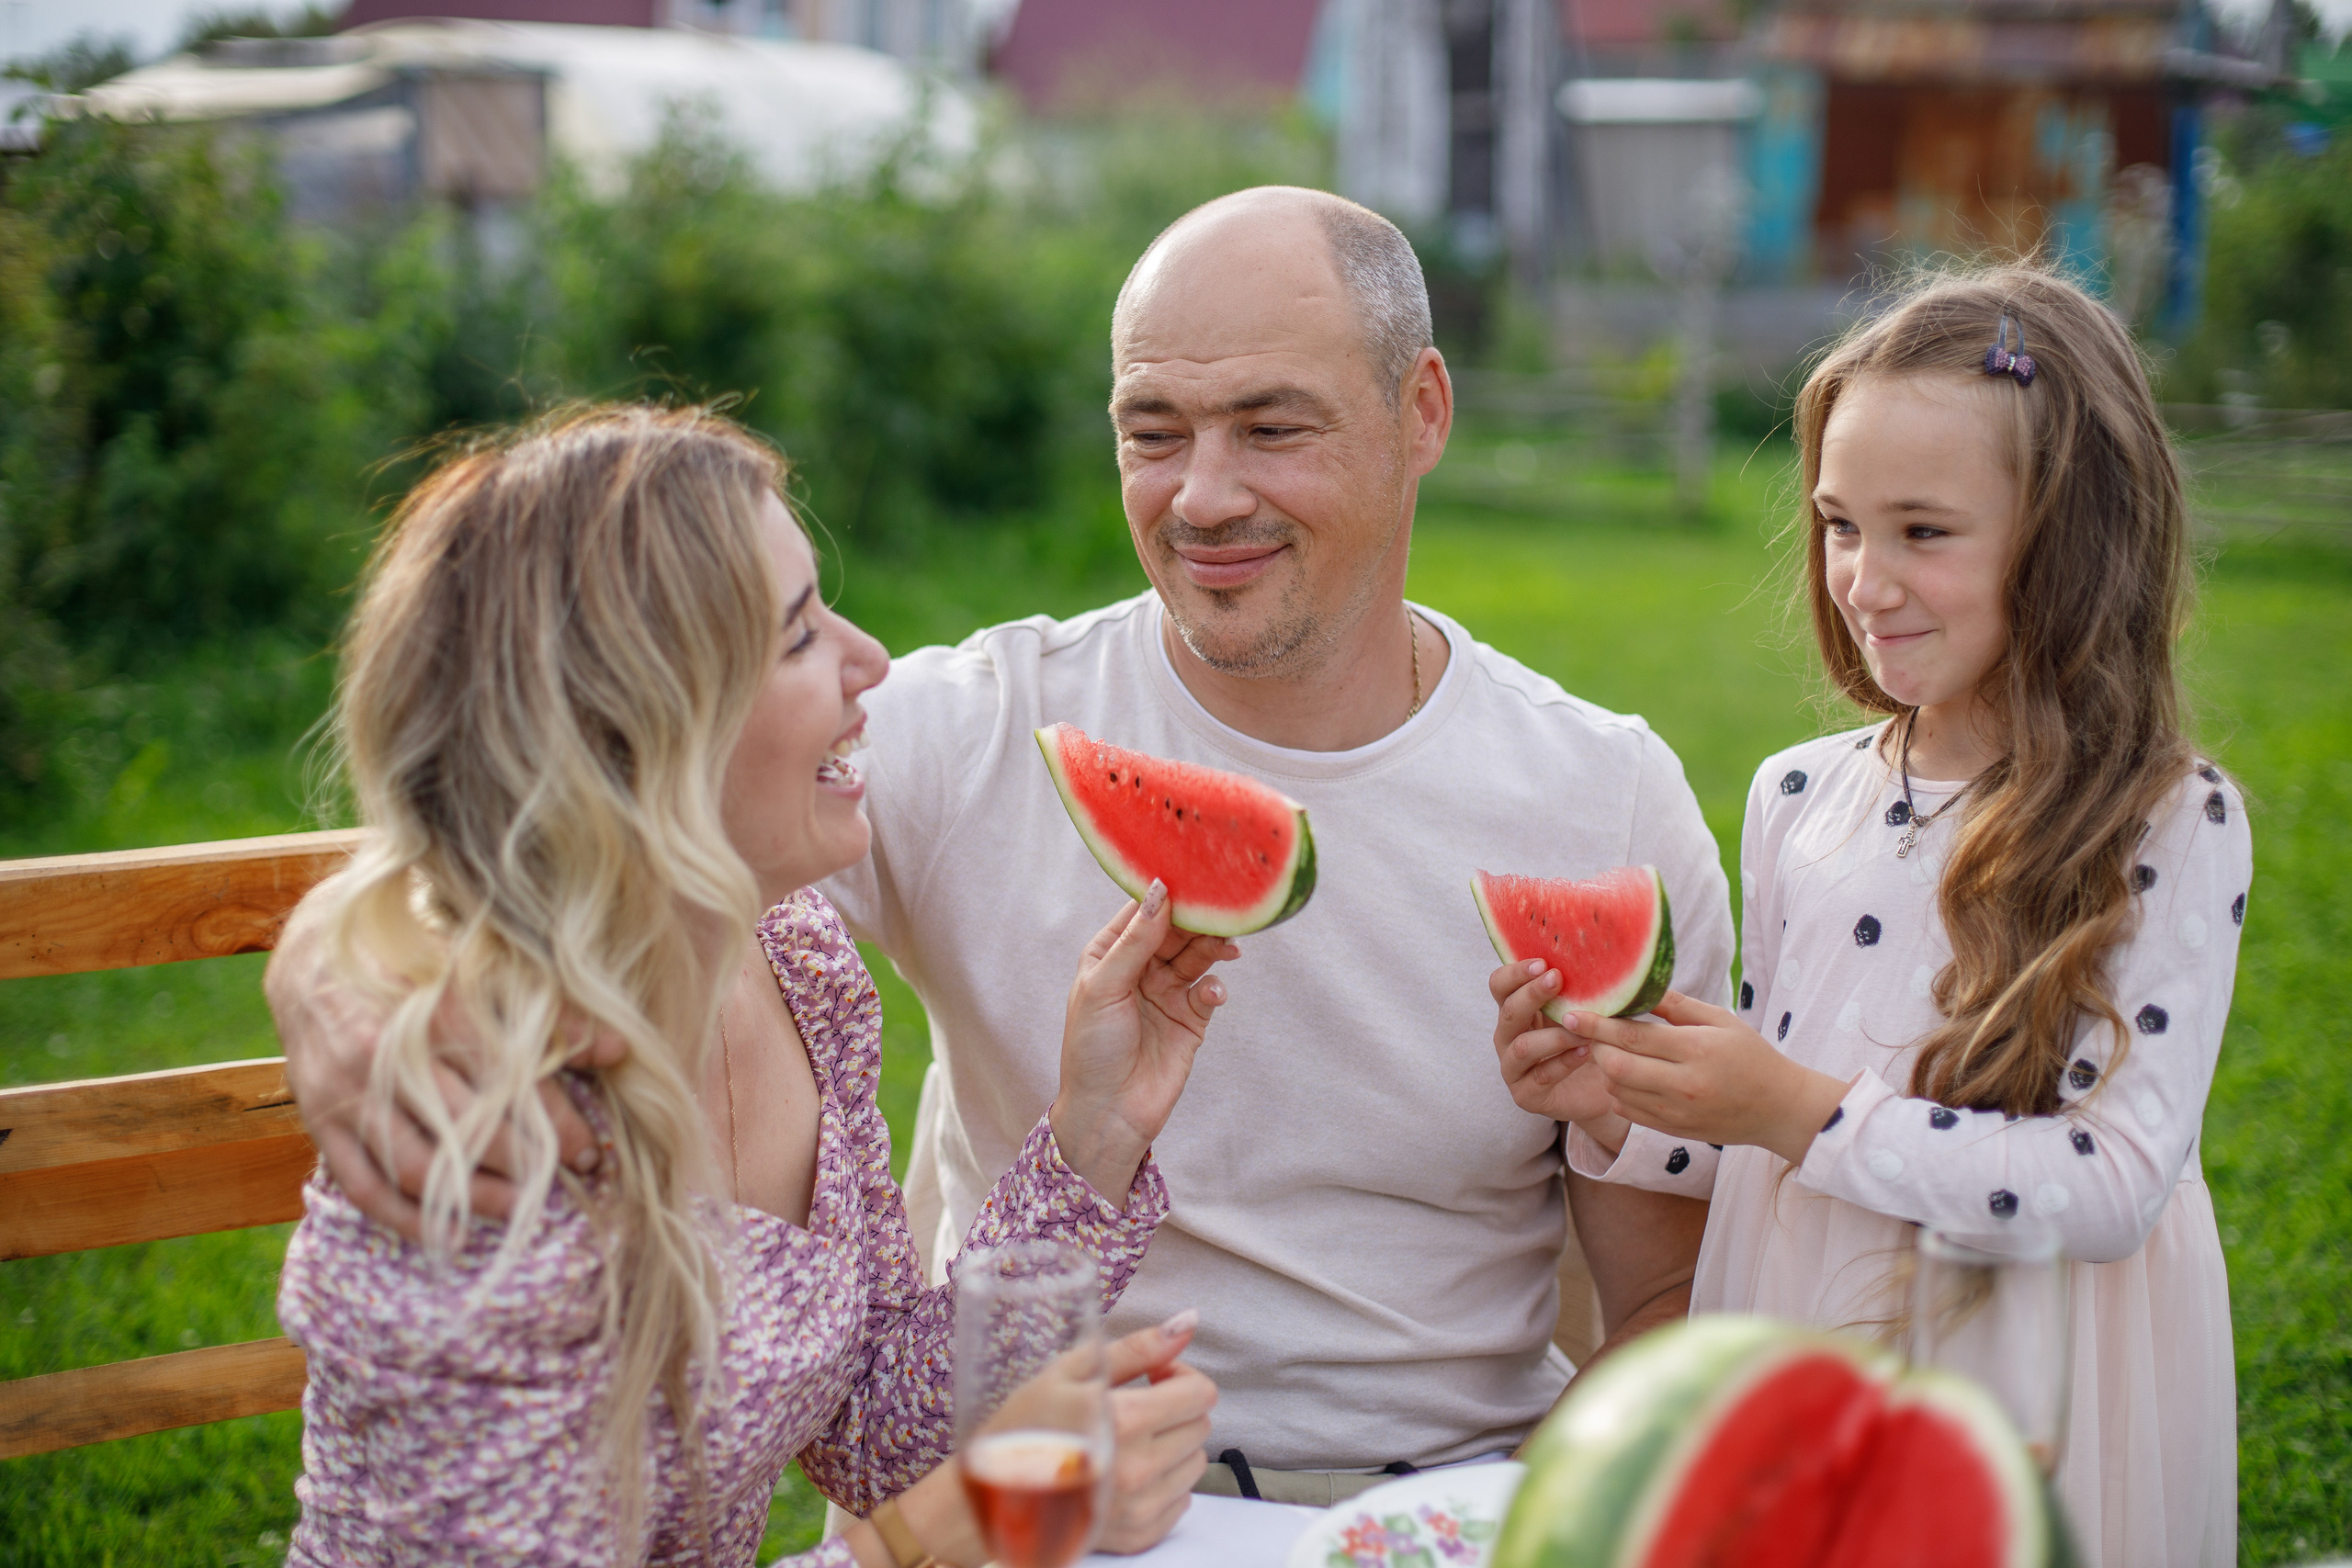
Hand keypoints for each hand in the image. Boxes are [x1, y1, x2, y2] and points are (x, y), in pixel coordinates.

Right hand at [264, 885, 618, 1240]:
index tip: (593, 1149)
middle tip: (569, 1180)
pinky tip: (447, 1234)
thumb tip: (620, 1050)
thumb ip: (550, 1015)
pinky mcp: (322, 1123)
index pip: (509, 1083)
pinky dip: (405, 1218)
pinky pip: (366, 1185)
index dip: (557, 1122)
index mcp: (434, 1013)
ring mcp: (349, 1094)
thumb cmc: (415, 964)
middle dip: (526, 1162)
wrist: (314, 959)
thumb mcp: (482, 972)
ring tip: (520, 1210)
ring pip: (419, 1165)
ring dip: (474, 1196)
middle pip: (468, 1129)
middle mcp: (388, 1057)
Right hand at [850, 1313, 1214, 1566]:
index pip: (1199, 1394)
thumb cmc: (1018, 1427)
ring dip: (1171, 1446)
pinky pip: (1180, 1502)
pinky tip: (1126, 1471)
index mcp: (1126, 1422)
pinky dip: (1163, 1484)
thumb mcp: (1070, 1371)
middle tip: (1136, 1404)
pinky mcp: (1136, 1536)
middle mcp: (1139, 1470)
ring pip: (1195, 1465)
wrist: (983, 1498)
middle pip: (1200, 1427)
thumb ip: (1136, 1347)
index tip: (1153, 1375)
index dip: (1179, 1374)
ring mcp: (1139, 1508)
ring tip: (1127, 1440)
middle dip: (1175, 1408)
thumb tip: (1186, 1323)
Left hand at [1051, 882, 1236, 1205]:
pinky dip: (1214, 985)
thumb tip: (1160, 891)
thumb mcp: (1104, 987)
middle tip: (1221, 904)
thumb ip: (1135, 941)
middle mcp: (1140, 967)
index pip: (1141, 911)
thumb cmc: (1091, 1049)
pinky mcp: (1191, 1019)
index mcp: (1109, 953)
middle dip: (1197, 917)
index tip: (1191, 870)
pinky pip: (1209, 990)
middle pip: (1175, 929)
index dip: (1164, 892)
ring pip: (1197, 955)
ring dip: (1212, 947)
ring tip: (1226, 945)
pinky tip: (1212, 991)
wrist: (1108, 1114)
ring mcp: (1167, 992)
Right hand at [1489, 960, 1626, 1146]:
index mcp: (1517, 1011)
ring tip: (1582, 1028)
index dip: (1515, 973)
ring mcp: (1513, 1068)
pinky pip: (1541, 1076)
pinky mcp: (1525, 1096)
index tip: (1543, 962)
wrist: (1602, 1091)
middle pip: (1507, 1012)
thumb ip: (1580, 989)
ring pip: (1521, 1047)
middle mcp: (1508, 1037)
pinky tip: (1586, 1052)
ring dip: (1554, 1035)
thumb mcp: (1584, 1012)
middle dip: (1531, 994)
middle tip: (1557, 980)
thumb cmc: (1590, 1043)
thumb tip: (1595, 955)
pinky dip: (1564, 1062)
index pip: (1500, 986)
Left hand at [1565, 991, 1850, 1165]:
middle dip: (1596, 1048)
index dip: (1597, 1025)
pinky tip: (1626, 1076)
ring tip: (1610, 1051)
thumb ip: (1676, 1005)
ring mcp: (1676, 1112)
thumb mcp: (1721, 1020)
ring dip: (1605, 1070)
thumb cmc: (1751, 1056)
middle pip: (1617, 1067)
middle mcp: (1684, 1085)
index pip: (1633, 1038)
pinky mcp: (1672, 1131)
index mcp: (1697, 1050)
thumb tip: (1637, 986)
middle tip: (1589, 1032)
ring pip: (1618, 1091)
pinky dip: (1617, 1092)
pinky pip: (1628, 1111)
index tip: (1573, 1014)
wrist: (1779, 1108)